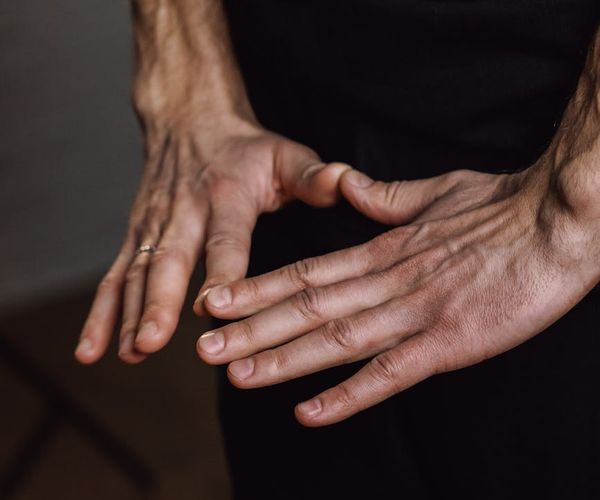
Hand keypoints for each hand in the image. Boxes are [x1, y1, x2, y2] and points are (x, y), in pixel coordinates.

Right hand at [75, 118, 348, 363]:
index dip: (219, 273)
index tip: (212, 307)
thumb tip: (346, 183)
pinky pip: (114, 276)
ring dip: (128, 315)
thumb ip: (313, 175)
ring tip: (128, 354)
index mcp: (226, 196)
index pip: (225, 240)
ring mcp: (153, 225)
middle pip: (168, 260)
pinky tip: (93, 350)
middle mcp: (183, 212)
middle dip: (157, 303)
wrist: (189, 119)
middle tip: (152, 341)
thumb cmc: (245, 147)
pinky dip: (101, 314)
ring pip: (135, 273)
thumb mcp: (284, 154)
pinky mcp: (136, 236)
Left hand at [196, 164, 599, 425]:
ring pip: (335, 339)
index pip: (306, 271)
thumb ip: (381, 196)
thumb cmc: (499, 206)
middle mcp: (387, 282)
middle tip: (203, 345)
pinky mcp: (448, 343)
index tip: (218, 301)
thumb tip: (344, 184)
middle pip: (307, 308)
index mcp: (383, 249)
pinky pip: (389, 374)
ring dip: (282, 358)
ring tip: (235, 373)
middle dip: (251, 328)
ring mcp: (415, 314)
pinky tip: (309, 414)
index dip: (257, 288)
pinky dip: (348, 396)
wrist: (555, 222)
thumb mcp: (432, 192)